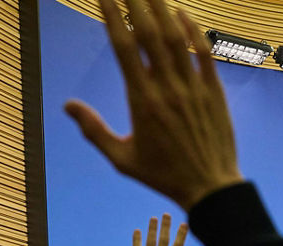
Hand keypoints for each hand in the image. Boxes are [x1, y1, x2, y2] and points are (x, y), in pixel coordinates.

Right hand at [64, 0, 244, 210]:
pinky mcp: (215, 92)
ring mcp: (193, 88)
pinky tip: (182, 13)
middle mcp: (167, 88)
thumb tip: (67, 106)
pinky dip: (194, 31)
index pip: (124, 47)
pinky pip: (204, 54)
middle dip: (136, 2)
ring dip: (162, 8)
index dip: (113, 16)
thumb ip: (94, 130)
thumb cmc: (164, 176)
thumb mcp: (122, 159)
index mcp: (142, 101)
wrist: (210, 188)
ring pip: (176, 38)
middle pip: (150, 33)